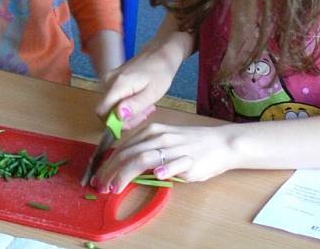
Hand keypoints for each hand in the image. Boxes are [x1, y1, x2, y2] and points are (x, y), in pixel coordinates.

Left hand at [91, 122, 235, 193]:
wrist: (220, 143)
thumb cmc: (190, 145)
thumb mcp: (163, 143)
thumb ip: (145, 151)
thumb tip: (123, 166)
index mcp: (151, 131)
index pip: (123, 147)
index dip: (107, 164)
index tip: (99, 178)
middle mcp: (158, 136)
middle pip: (128, 153)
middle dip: (110, 171)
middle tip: (100, 186)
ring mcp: (173, 147)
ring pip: (144, 158)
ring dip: (126, 174)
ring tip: (115, 187)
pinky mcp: (188, 159)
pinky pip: (174, 163)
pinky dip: (164, 169)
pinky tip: (156, 176)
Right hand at [96, 30, 189, 128]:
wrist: (160, 54)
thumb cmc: (160, 72)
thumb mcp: (152, 93)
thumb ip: (134, 105)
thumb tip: (118, 116)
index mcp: (117, 84)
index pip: (101, 111)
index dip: (114, 123)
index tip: (132, 121)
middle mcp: (108, 81)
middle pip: (106, 111)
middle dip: (124, 119)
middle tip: (144, 114)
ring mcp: (108, 80)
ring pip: (110, 107)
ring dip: (127, 113)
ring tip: (145, 107)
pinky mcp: (112, 80)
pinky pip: (114, 100)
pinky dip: (126, 105)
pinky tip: (140, 101)